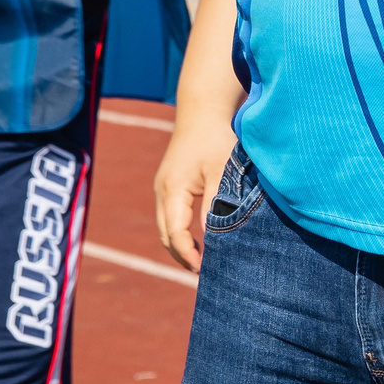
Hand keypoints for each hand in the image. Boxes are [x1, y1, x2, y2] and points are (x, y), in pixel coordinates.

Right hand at [154, 107, 238, 269]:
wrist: (203, 110)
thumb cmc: (215, 138)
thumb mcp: (220, 172)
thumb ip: (215, 205)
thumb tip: (213, 238)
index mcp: (172, 189)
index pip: (175, 233)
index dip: (188, 255)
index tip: (204, 271)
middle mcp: (162, 191)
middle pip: (166, 234)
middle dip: (182, 256)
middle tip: (205, 274)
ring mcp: (163, 187)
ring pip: (166, 227)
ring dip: (181, 245)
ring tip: (203, 263)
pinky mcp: (170, 184)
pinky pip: (170, 216)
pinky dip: (181, 232)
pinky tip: (199, 241)